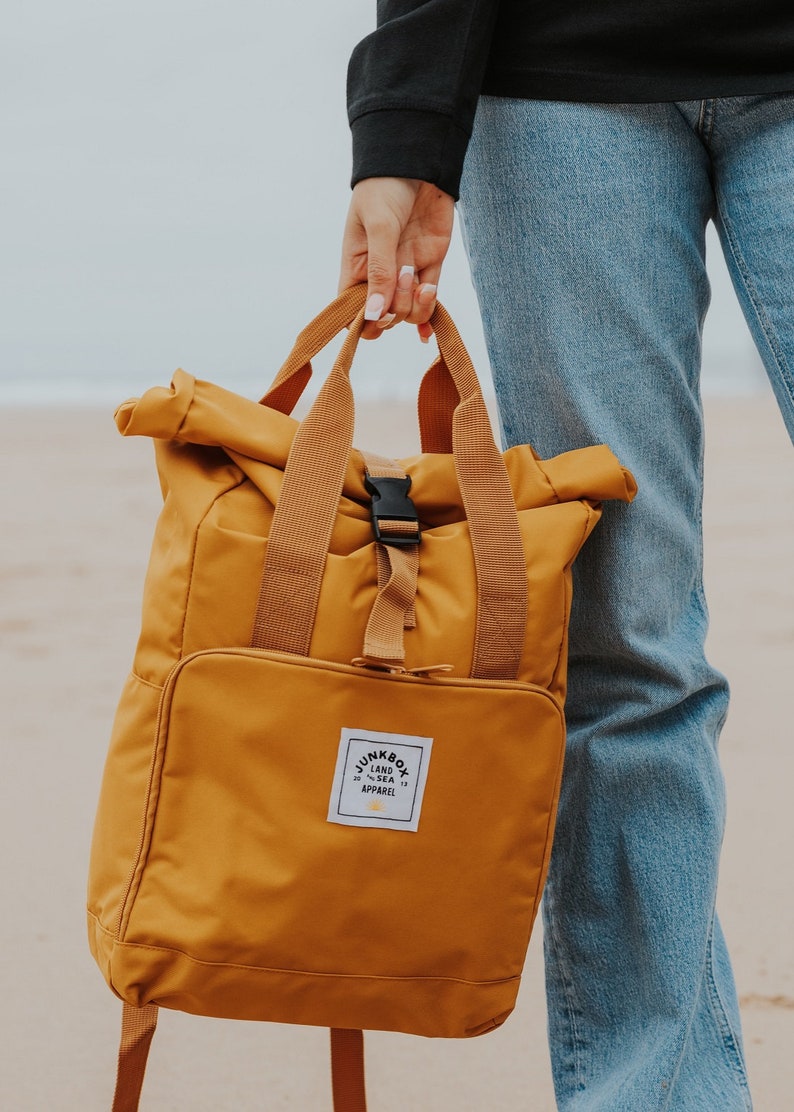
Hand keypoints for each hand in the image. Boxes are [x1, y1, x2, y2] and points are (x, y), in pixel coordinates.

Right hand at [338, 177, 454, 340]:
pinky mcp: (429, 266)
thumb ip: (379, 271)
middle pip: (383, 316)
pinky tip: (429, 312)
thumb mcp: (379, 227)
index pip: (349, 309)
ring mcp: (405, 271)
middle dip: (394, 307)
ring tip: (419, 279)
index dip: (362, 321)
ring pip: (407, 313)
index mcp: (355, 266)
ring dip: (414, 305)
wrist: (418, 161)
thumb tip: (374, 314)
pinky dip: (430, 311)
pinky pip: (428, 301)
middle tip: (403, 274)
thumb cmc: (386, 188)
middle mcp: (378, 274)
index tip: (376, 313)